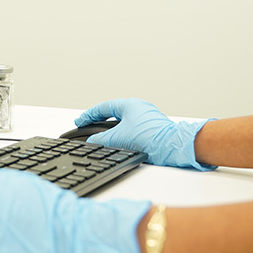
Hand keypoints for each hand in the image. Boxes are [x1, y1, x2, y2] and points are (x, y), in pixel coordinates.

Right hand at [75, 98, 213, 169]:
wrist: (173, 148)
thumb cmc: (150, 137)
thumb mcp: (117, 138)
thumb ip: (100, 140)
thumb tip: (91, 142)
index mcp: (129, 104)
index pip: (103, 108)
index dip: (88, 115)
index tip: (80, 122)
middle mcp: (139, 109)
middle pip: (113, 115)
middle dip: (100, 123)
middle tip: (88, 129)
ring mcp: (147, 120)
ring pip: (124, 125)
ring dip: (113, 132)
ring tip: (104, 140)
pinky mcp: (153, 131)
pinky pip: (133, 132)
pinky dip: (124, 137)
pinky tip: (121, 146)